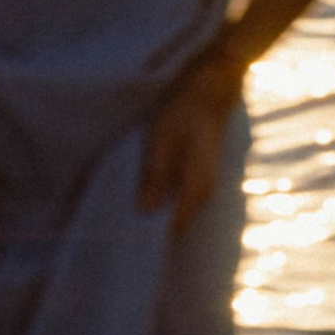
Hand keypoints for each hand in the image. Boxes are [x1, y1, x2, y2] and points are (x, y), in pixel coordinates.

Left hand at [138, 51, 244, 233]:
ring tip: (133, 215)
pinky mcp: (200, 178)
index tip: (129, 241)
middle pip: (178, 223)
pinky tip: (148, 198)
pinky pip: (182, 201)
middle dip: (153, 228)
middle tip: (125, 231)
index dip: (152, 236)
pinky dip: (166, 203)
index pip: (174, 226)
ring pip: (180, 212)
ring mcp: (205, 186)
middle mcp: (204, 193)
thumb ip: (155, 177)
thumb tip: (144, 212)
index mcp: (196, 187)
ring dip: (159, 215)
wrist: (209, 94)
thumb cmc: (183, 114)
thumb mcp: (162, 142)